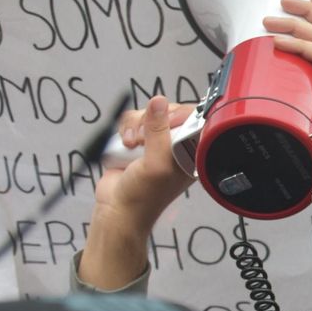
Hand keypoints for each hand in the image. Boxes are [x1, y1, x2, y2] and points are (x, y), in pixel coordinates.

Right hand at [79, 96, 195, 289]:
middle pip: (167, 111)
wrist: (117, 208)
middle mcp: (176, 145)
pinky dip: (125, 129)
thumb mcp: (157, 163)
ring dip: (135, 126)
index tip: (165, 121)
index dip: (179, 114)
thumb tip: (159, 102)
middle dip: (151, 120)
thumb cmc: (144, 195)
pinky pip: (132, 121)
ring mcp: (155, 141)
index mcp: (192, 152)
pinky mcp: (137, 141)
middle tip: (143, 139)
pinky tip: (125, 144)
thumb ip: (159, 132)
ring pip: (146, 113)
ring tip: (131, 145)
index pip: (194, 119)